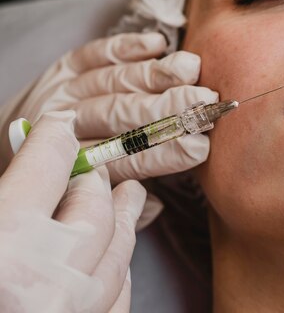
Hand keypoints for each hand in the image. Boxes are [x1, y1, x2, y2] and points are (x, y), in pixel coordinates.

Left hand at [0, 32, 217, 183]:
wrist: (15, 144)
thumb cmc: (67, 176)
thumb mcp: (88, 198)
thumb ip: (119, 201)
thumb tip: (154, 204)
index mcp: (78, 169)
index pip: (128, 161)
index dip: (165, 154)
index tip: (199, 146)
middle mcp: (67, 129)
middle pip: (120, 115)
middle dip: (168, 108)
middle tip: (204, 104)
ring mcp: (63, 94)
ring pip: (111, 82)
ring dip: (154, 75)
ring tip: (190, 70)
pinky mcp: (62, 68)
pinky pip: (94, 54)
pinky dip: (126, 47)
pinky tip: (157, 45)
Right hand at [0, 111, 145, 311]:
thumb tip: (23, 170)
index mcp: (5, 246)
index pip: (46, 165)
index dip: (51, 140)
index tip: (55, 130)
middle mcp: (48, 278)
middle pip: (92, 203)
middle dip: (90, 178)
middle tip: (88, 167)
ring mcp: (74, 312)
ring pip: (117, 246)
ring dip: (122, 216)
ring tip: (130, 195)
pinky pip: (119, 295)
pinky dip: (120, 268)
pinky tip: (120, 257)